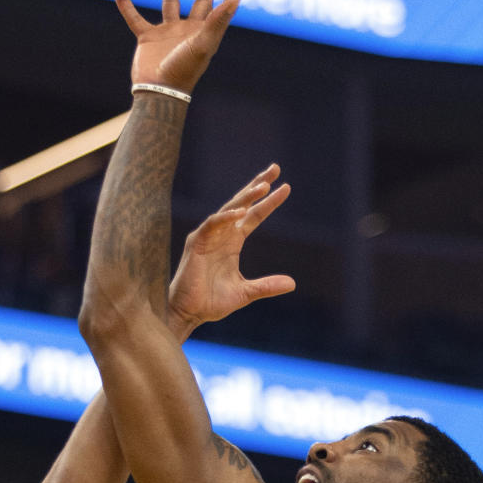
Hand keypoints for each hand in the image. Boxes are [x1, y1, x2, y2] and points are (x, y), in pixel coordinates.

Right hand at [116, 0, 249, 95]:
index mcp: (206, 31)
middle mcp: (189, 30)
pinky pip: (136, 19)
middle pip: (201, 0)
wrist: (158, 91)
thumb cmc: (184, 70)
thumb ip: (217, 21)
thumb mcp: (203, 44)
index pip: (225, 5)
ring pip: (170, 3)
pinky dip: (127, 8)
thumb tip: (234, 1)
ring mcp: (168, 33)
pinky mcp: (148, 39)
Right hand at [167, 167, 295, 337]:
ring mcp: (208, 237)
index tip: (286, 188)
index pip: (254, 216)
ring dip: (246, 197)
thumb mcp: (245, 293)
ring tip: (264, 186)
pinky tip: (241, 212)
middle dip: (258, 185)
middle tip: (275, 168)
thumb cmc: (211, 302)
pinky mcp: (196, 243)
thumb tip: (292, 283)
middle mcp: (221, 235)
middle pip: (242, 204)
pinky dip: (225, 218)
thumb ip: (266, 286)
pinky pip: (212, 225)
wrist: (189, 313)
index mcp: (232, 242)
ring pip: (229, 210)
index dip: (269, 203)